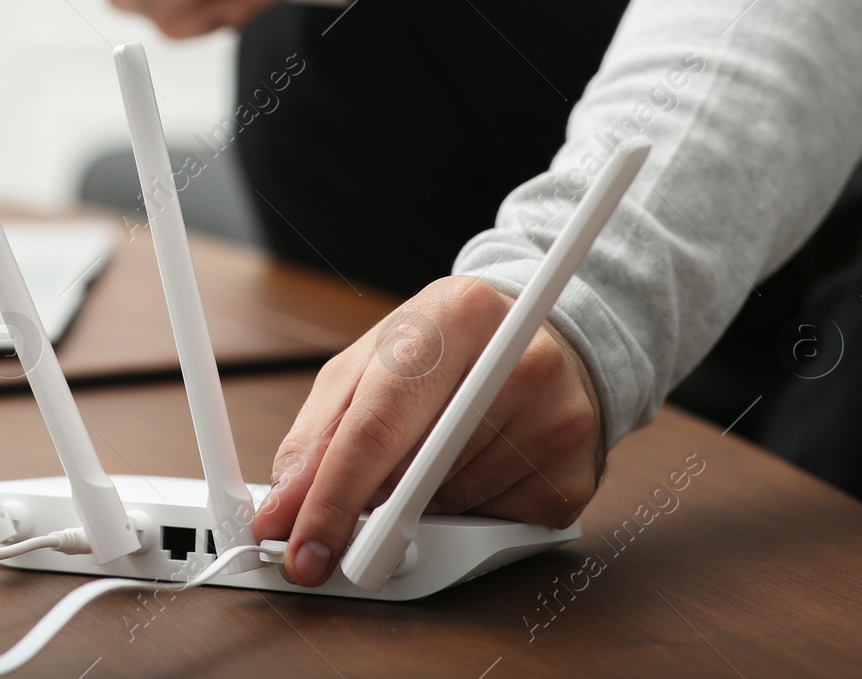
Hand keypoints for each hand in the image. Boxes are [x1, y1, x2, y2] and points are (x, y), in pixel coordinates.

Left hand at [251, 276, 604, 585]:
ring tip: (423, 467)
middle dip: (365, 515)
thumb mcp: (370, 364)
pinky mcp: (576, 475)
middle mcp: (516, 360)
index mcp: (455, 314)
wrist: (541, 341)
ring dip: (417, 510)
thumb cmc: (444, 352)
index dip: (333, 496)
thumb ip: (319, 433)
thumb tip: (285, 508)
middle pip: (417, 471)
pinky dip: (464, 517)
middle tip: (329, 545)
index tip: (302, 546)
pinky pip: (495, 527)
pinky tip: (470, 475)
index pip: (380, 424)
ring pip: (452, 505)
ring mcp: (557, 419)